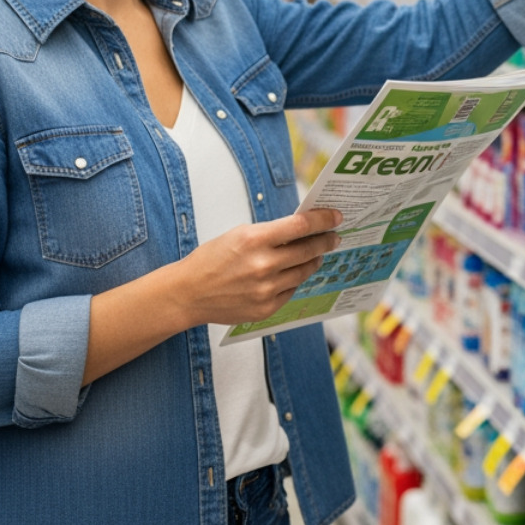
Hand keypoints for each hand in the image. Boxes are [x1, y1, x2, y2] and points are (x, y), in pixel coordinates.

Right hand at [176, 209, 342, 325]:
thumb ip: (271, 233)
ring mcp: (266, 290)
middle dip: (326, 241)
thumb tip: (302, 229)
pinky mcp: (266, 308)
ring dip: (314, 261)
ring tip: (317, 254)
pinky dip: (294, 280)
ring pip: (304, 272)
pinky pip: (291, 291)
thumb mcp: (239, 234)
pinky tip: (294, 273)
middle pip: (308, 250)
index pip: (300, 226)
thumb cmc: (212, 259)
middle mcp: (263, 265)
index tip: (336, 217)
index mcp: (254, 240)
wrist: (188, 293)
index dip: (323, 220)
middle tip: (334, 236)